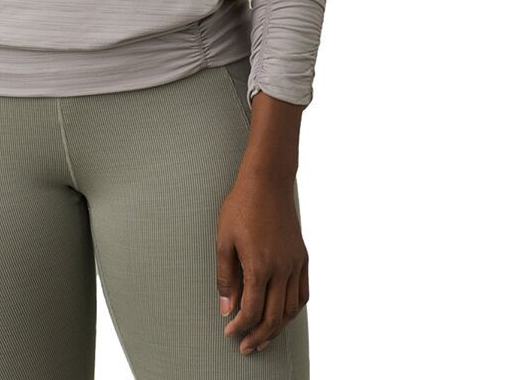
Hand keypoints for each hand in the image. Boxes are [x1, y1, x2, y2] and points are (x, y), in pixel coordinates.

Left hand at [215, 174, 308, 354]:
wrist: (268, 181)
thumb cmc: (241, 206)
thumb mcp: (224, 240)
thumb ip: (225, 277)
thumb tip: (226, 308)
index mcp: (259, 265)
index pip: (252, 311)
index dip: (240, 327)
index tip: (230, 332)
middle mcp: (281, 269)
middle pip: (274, 317)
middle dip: (258, 336)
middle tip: (245, 346)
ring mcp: (295, 263)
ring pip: (291, 310)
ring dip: (277, 328)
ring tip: (263, 337)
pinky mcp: (302, 257)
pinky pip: (302, 293)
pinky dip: (293, 310)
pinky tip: (283, 315)